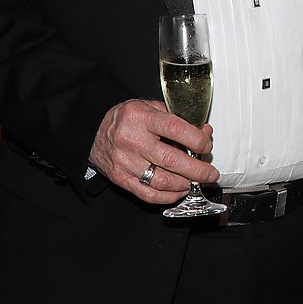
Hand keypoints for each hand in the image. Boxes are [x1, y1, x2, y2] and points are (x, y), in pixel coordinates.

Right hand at [89, 99, 218, 203]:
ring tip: (196, 181)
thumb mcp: (149, 107)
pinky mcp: (120, 179)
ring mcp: (125, 162)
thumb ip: (177, 119)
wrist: (92, 131)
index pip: (175, 129)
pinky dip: (168, 196)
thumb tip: (204, 132)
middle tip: (210, 173)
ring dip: (185, 184)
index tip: (206, 145)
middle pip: (171, 160)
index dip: (196, 140)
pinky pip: (148, 194)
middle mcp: (132, 141)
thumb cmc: (126, 119)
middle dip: (197, 170)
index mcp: (141, 118)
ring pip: (162, 181)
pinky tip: (179, 190)